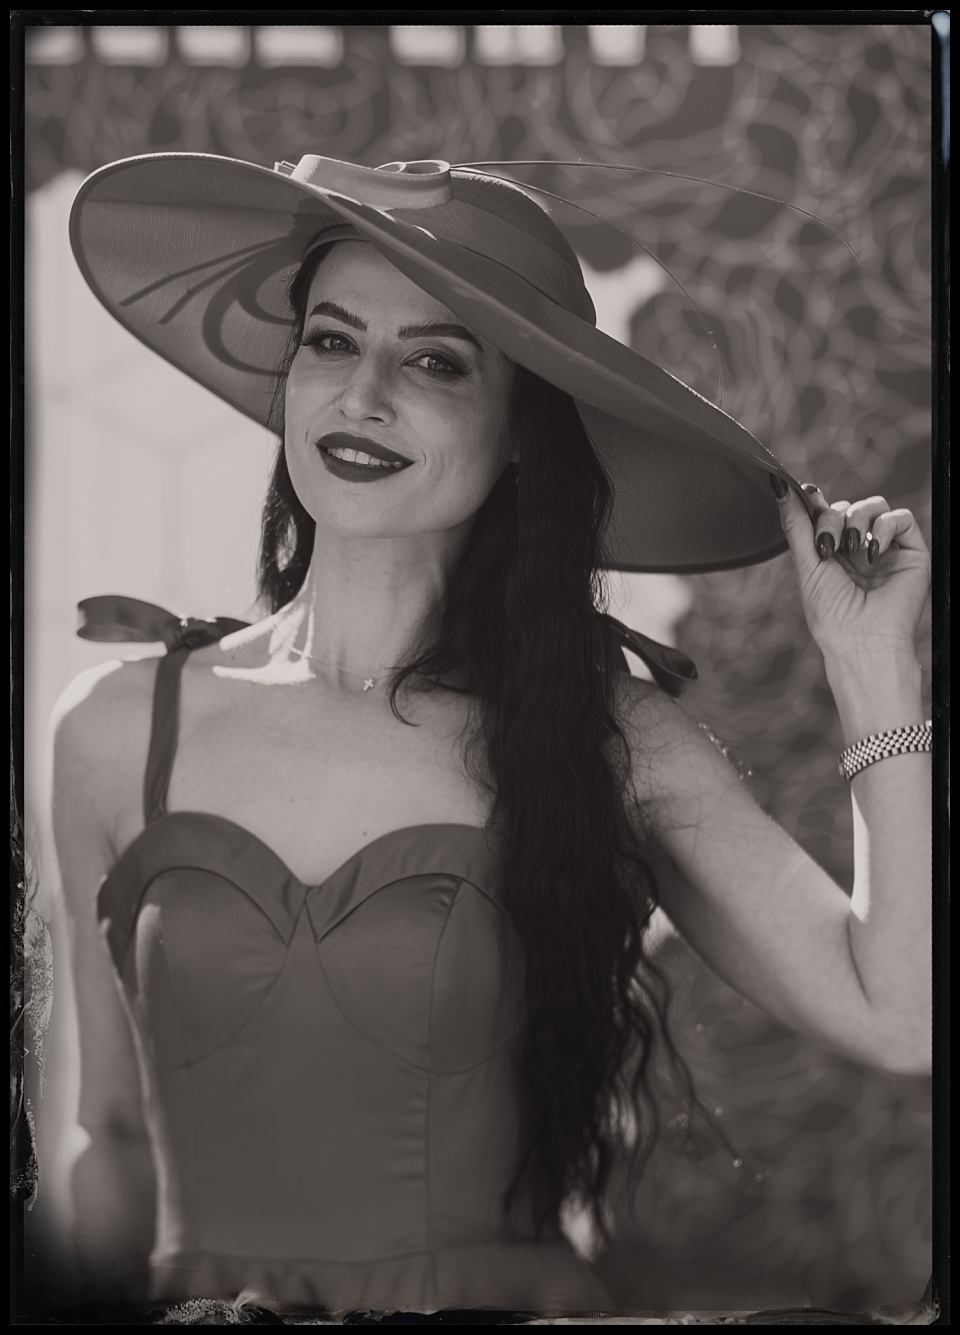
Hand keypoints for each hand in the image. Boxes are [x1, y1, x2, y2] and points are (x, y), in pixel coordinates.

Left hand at [769, 476, 929, 665]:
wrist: (861, 641)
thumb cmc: (831, 613)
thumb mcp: (806, 564)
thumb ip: (796, 524)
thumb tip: (778, 485)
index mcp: (833, 552)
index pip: (825, 512)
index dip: (816, 503)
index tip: (806, 495)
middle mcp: (859, 548)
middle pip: (846, 506)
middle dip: (831, 519)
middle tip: (827, 545)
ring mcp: (885, 549)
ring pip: (873, 505)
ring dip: (856, 519)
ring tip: (851, 548)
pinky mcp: (911, 552)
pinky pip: (900, 518)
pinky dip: (884, 527)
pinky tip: (872, 552)